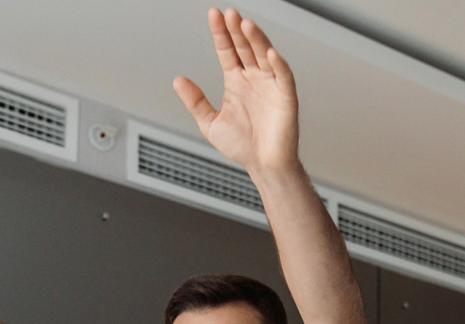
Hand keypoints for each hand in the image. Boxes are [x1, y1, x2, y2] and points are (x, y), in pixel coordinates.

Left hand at [173, 8, 298, 174]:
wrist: (264, 167)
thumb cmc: (243, 147)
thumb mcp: (210, 123)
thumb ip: (195, 101)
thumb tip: (178, 81)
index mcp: (236, 81)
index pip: (227, 50)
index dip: (221, 33)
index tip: (213, 15)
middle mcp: (254, 79)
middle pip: (245, 47)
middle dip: (237, 30)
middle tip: (229, 14)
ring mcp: (270, 86)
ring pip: (264, 56)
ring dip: (256, 40)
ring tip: (245, 25)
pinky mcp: (286, 98)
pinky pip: (283, 77)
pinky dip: (278, 64)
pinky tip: (269, 53)